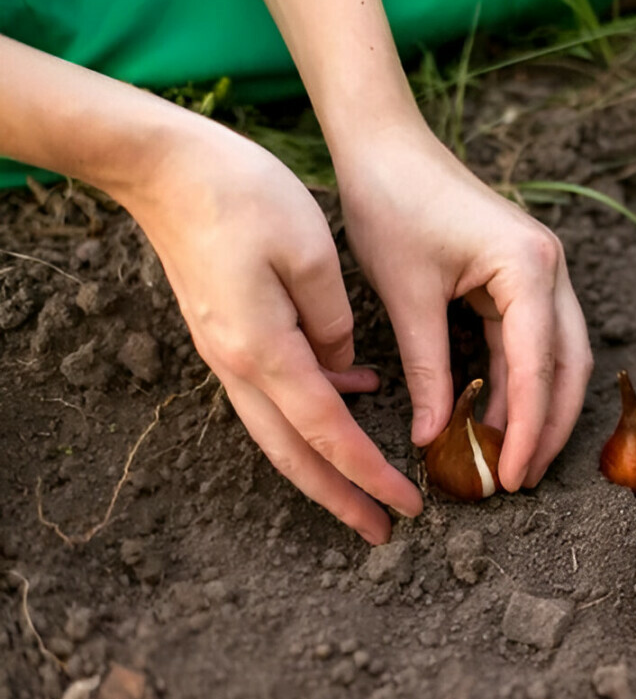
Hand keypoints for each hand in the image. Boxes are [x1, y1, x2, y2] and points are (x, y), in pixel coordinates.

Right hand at [122, 119, 421, 543]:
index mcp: (265, 350)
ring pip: (279, 432)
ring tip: (366, 489)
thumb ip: (335, 322)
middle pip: (294, 454)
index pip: (328, 432)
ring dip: (323, 466)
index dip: (369, 475)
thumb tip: (347, 368)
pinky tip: (352, 394)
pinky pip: (273, 393)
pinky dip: (311, 413)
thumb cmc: (242, 195)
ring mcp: (226, 353)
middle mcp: (238, 365)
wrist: (164, 167)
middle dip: (340, 498)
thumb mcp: (311, 252)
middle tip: (382, 531)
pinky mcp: (227, 335)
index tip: (407, 506)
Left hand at [334, 126, 592, 490]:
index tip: (514, 476)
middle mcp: (550, 268)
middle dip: (550, 426)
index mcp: (528, 267)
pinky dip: (516, 381)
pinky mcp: (521, 276)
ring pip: (557, 356)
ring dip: (536, 407)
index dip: (529, 428)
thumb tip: (434, 437)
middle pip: (569, 365)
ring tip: (508, 458)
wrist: (385, 145)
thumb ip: (429, 370)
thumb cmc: (392, 205)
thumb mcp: (407, 296)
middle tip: (521, 479)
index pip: (538, 366)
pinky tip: (494, 416)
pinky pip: (530, 340)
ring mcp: (541, 271)